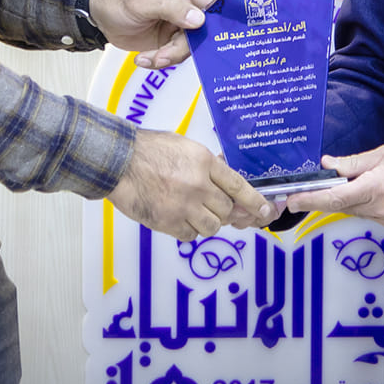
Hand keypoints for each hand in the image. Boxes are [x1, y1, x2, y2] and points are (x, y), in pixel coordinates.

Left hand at [88, 0, 221, 68]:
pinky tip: (143, 58)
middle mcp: (185, 5)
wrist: (99, 15)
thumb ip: (172, 8)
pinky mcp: (168, 40)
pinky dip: (159, 60)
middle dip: (184, 47)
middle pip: (203, 31)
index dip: (222, 18)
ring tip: (149, 58)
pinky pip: (174, 55)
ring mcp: (178, 25)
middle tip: (164, 55)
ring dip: (169, 56)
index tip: (221, 36)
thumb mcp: (143, 1)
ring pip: (189, 47)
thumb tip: (199, 19)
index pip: (213, 1)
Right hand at [107, 129, 275, 239]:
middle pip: (227, 210)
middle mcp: (198, 186)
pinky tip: (177, 216)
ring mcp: (183, 206)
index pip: (239, 187)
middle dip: (224, 211)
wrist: (118, 162)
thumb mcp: (185, 147)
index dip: (256, 202)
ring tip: (192, 210)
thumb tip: (227, 184)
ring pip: (212, 227)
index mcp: (204, 163)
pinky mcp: (168, 222)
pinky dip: (188, 230)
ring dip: (207, 222)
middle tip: (212, 206)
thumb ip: (208, 166)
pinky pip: (190, 235)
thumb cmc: (148, 150)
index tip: (266, 211)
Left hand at [279, 142, 383, 229]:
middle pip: (340, 206)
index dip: (309, 200)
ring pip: (353, 211)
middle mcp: (379, 209)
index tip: (292, 201)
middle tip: (303, 192)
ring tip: (340, 184)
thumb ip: (354, 162)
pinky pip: (367, 214)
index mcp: (375, 188)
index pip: (333, 198)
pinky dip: (359, 204)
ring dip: (342, 200)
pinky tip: (364, 190)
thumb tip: (329, 165)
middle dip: (322, 199)